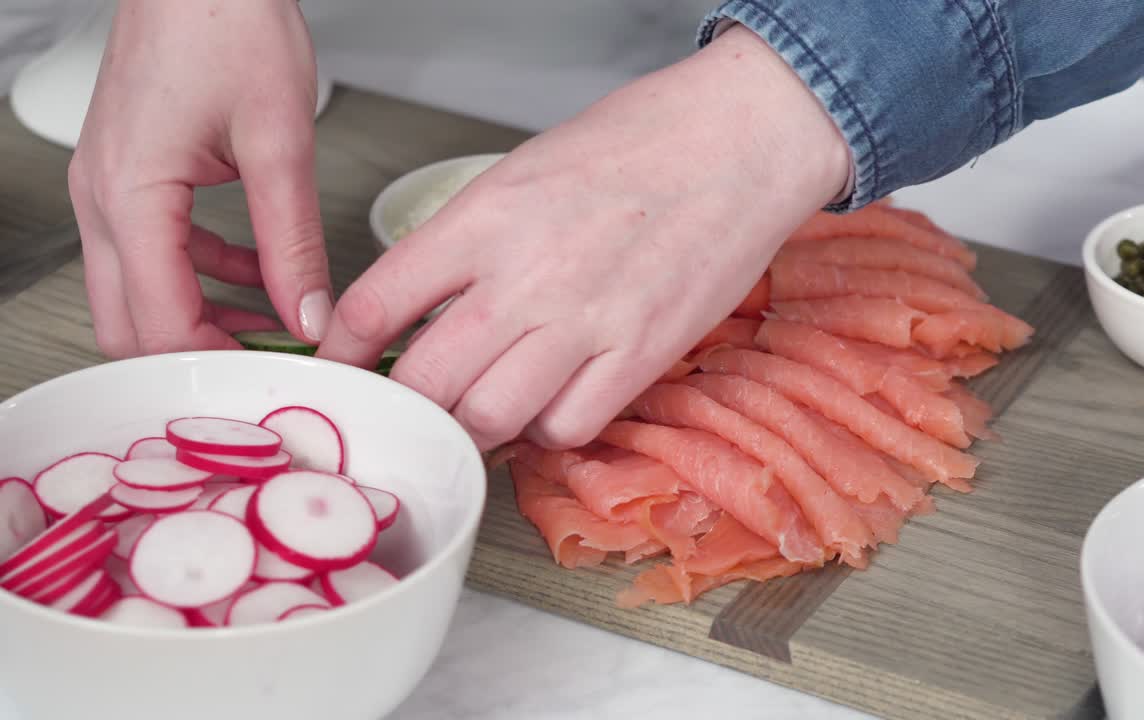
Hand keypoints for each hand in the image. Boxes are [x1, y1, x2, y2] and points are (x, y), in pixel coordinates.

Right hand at [68, 0, 331, 357]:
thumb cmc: (225, 23)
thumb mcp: (280, 142)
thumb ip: (293, 240)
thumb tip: (309, 312)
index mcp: (131, 196)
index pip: (160, 324)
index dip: (216, 367)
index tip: (269, 381)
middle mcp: (103, 198)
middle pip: (129, 325)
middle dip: (195, 358)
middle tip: (265, 369)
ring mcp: (109, 187)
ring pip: (139, 293)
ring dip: (201, 318)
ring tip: (273, 330)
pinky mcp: (130, 175)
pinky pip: (156, 252)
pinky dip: (201, 276)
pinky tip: (257, 275)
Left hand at [318, 25, 847, 450]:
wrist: (740, 138)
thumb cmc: (639, 143)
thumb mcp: (526, 172)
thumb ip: (470, 240)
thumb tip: (429, 306)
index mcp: (486, 216)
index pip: (378, 302)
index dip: (346, 350)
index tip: (346, 366)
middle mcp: (526, 274)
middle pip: (426, 381)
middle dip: (408, 407)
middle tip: (412, 408)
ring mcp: (586, 320)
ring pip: (491, 417)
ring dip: (475, 427)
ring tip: (480, 414)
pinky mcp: (642, 352)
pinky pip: (568, 425)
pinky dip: (547, 429)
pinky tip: (550, 405)